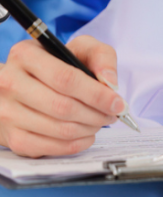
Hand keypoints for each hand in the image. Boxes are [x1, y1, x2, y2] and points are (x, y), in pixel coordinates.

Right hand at [0, 36, 124, 156]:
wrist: (29, 84)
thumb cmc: (60, 65)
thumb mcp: (82, 49)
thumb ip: (102, 57)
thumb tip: (110, 83)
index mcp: (25, 55)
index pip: (65, 79)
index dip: (97, 95)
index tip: (118, 103)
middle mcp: (9, 82)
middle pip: (63, 107)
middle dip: (96, 114)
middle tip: (112, 115)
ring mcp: (7, 112)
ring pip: (60, 129)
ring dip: (89, 128)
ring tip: (100, 121)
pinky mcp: (13, 137)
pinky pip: (52, 147)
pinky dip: (77, 144)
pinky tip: (86, 134)